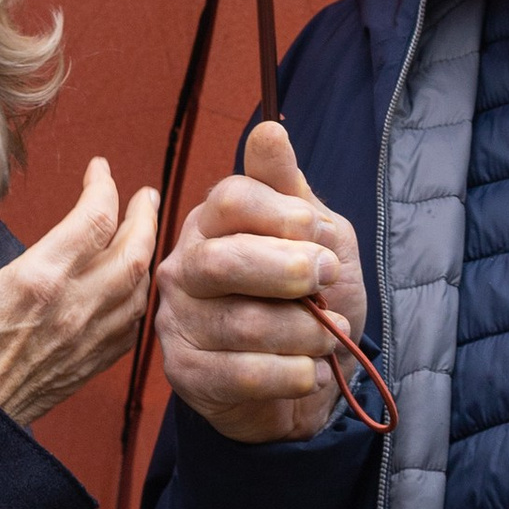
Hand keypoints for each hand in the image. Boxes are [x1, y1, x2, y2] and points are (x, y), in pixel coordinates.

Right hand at [0, 152, 159, 428]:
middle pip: (134, 251)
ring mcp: (83, 341)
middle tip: (143, 194)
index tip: (98, 169)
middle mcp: (70, 310)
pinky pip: (130, 328)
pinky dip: (139, 299)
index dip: (104, 186)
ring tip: (142, 232)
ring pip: (138, 290)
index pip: (94, 219)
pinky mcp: (85, 367)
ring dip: (147, 255)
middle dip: (144, 215)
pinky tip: (131, 288)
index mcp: (36, 281)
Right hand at [155, 120, 367, 448]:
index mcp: (213, 223)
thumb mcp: (318, 239)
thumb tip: (269, 130)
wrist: (305, 378)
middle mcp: (184, 267)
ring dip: (306, 333)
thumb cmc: (309, 301)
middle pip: (223, 260)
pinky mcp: (184, 374)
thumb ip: (292, 191)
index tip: (319, 235)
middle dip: (289, 273)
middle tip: (329, 281)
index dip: (282, 215)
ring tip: (331, 337)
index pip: (230, 198)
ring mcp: (177, 321)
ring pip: (242, 323)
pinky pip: (241, 374)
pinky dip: (292, 374)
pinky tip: (311, 371)